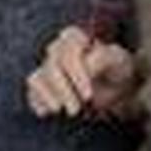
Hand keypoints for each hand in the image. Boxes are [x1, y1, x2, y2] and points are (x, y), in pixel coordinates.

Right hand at [26, 26, 140, 118]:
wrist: (117, 89)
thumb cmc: (117, 69)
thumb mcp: (119, 61)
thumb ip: (103, 57)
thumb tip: (85, 64)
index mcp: (75, 37)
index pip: (68, 51)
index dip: (75, 73)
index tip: (88, 95)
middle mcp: (57, 49)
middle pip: (51, 66)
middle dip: (63, 90)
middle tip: (76, 110)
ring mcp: (47, 67)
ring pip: (37, 78)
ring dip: (48, 97)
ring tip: (63, 111)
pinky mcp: (41, 85)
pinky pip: (31, 91)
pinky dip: (37, 102)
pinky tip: (47, 113)